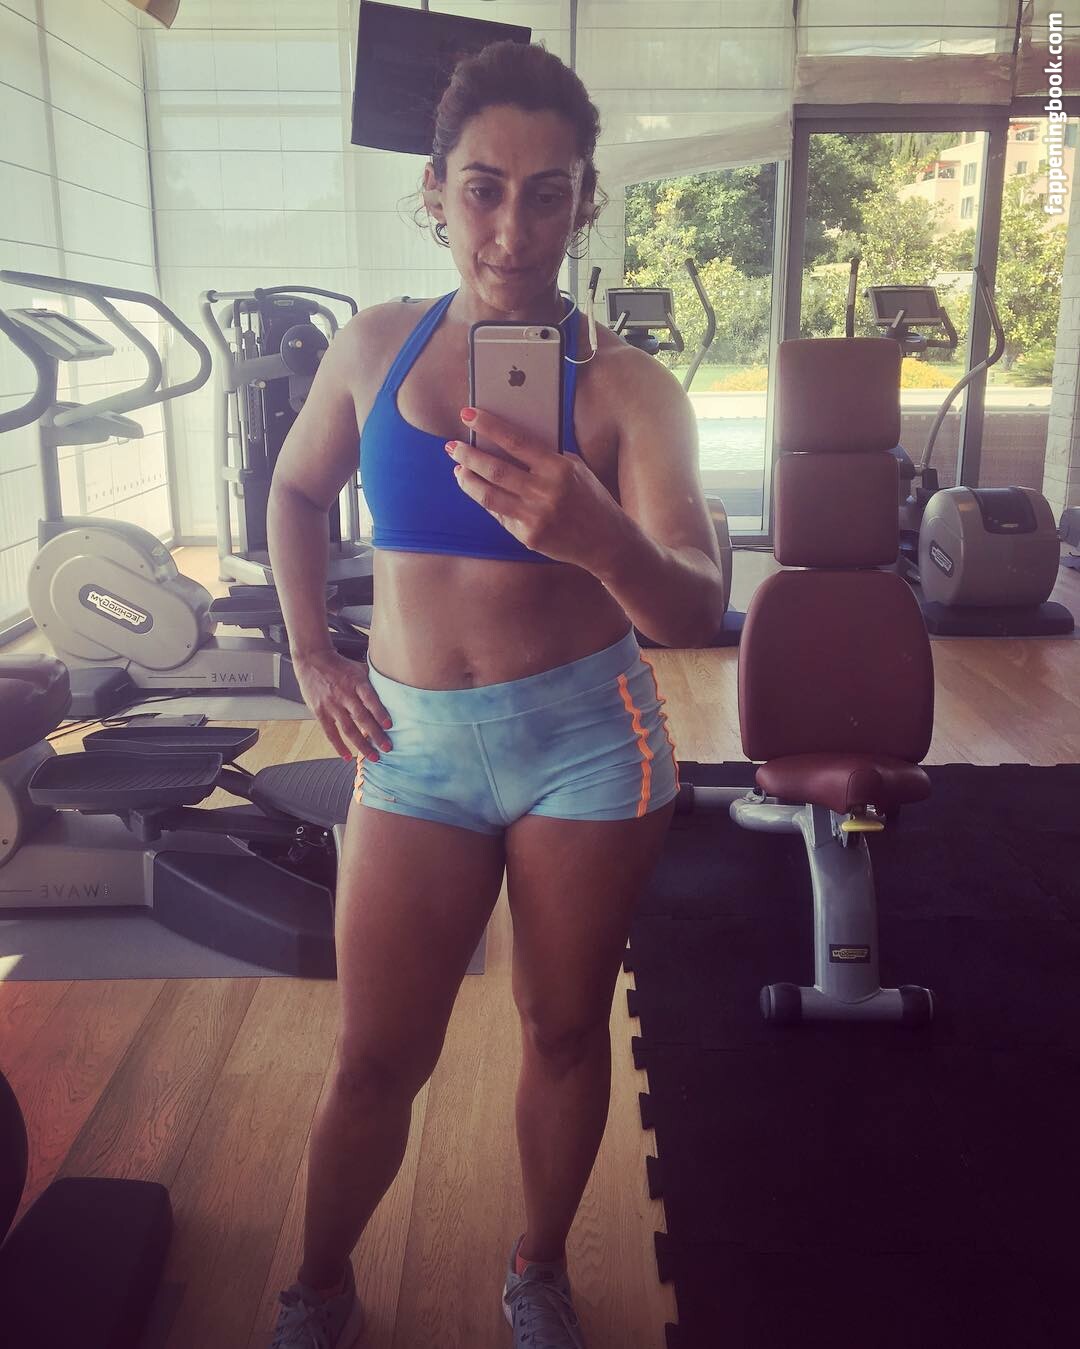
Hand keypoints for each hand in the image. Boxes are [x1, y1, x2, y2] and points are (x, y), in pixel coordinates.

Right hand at [292, 648, 392, 762]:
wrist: (312, 659)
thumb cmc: (341, 666)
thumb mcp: (359, 668)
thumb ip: (374, 682)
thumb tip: (394, 692)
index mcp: (356, 682)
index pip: (370, 699)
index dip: (380, 713)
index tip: (389, 726)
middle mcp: (344, 695)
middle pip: (361, 718)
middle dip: (375, 735)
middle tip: (387, 748)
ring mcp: (331, 705)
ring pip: (348, 729)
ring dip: (361, 745)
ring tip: (373, 757)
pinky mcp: (319, 712)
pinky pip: (330, 733)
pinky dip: (338, 746)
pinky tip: (347, 757)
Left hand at [445, 407, 624, 571]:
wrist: (606, 540)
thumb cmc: (589, 498)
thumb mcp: (575, 468)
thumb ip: (545, 456)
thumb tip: (505, 441)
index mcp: (559, 467)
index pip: (516, 440)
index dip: (488, 426)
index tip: (467, 414)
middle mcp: (546, 491)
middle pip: (495, 469)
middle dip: (469, 455)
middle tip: (453, 446)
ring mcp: (536, 516)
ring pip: (489, 495)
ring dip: (468, 480)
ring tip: (458, 469)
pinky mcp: (529, 536)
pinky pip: (499, 515)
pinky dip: (485, 500)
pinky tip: (478, 490)